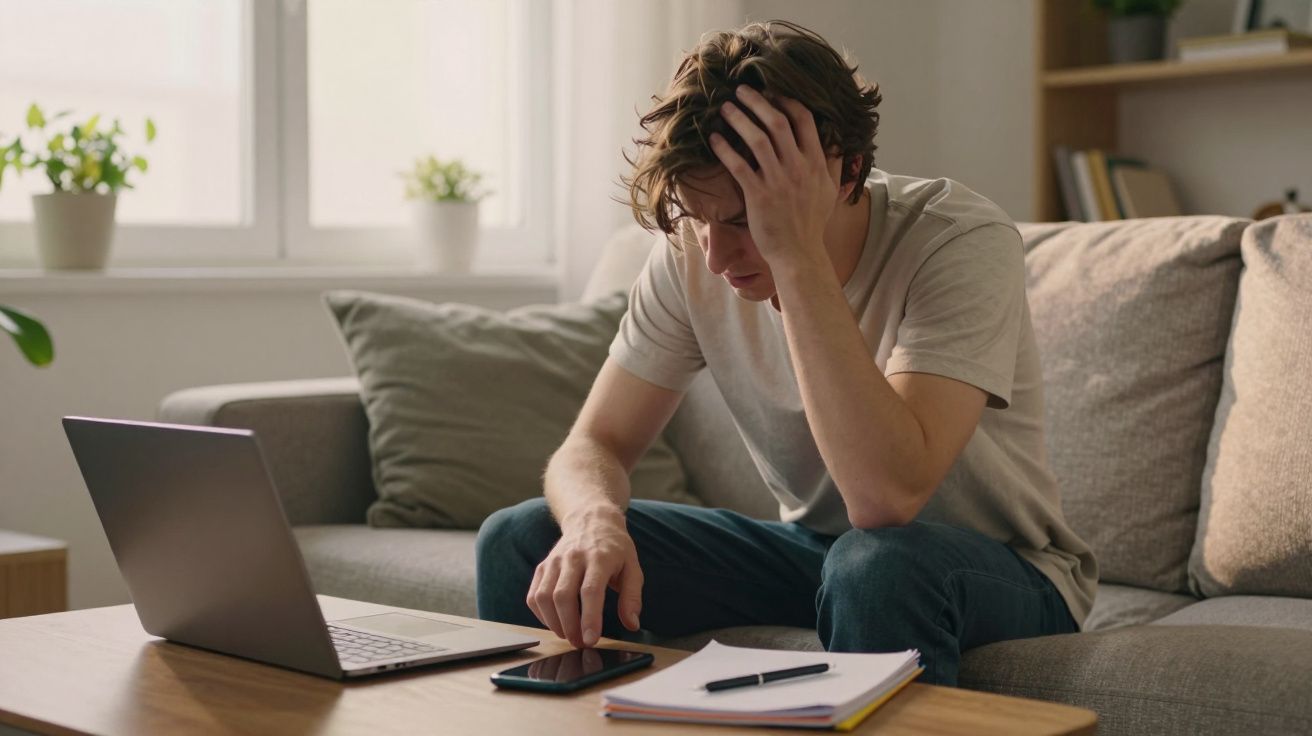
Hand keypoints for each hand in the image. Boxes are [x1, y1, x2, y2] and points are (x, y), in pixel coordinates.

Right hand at [526, 507, 642, 647]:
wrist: (591, 520)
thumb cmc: (615, 548)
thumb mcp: (633, 567)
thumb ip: (632, 596)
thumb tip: (632, 624)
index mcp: (599, 557)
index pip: (590, 590)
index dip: (589, 618)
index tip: (591, 640)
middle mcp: (573, 557)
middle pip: (563, 596)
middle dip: (570, 626)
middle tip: (581, 644)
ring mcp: (554, 561)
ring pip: (544, 597)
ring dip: (554, 623)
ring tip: (569, 635)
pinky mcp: (542, 567)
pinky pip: (534, 595)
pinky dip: (541, 615)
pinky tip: (555, 622)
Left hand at [709, 86, 843, 270]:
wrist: (799, 254)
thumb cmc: (811, 223)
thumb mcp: (830, 191)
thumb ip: (834, 164)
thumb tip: (838, 142)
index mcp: (816, 163)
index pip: (804, 120)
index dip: (786, 100)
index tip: (772, 91)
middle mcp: (798, 167)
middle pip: (777, 122)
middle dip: (758, 101)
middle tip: (742, 90)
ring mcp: (778, 181)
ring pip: (757, 139)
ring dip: (739, 119)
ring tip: (725, 108)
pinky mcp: (758, 195)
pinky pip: (738, 165)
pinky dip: (725, 149)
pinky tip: (714, 138)